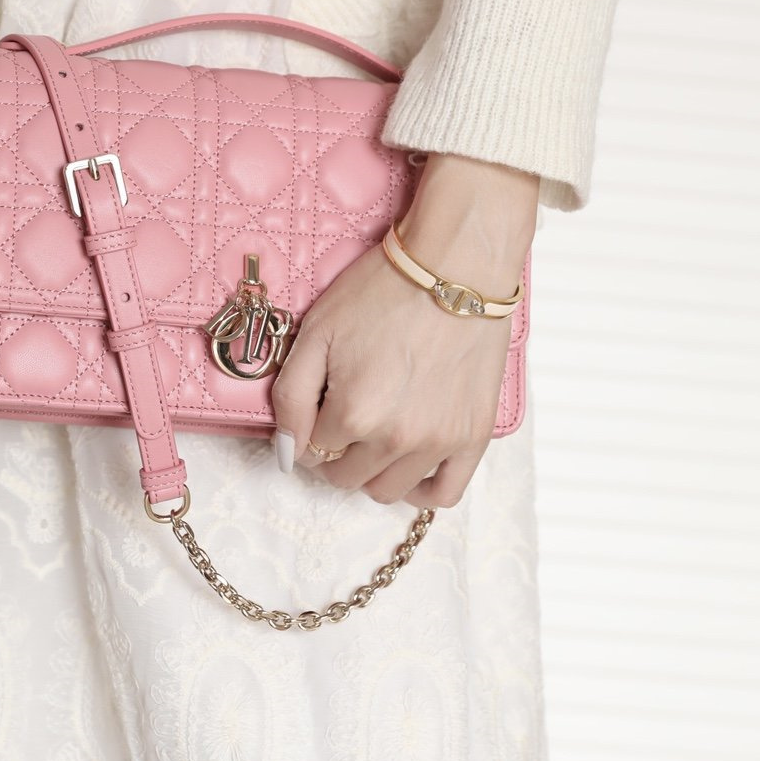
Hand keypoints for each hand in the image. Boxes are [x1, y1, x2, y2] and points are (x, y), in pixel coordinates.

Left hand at [270, 153, 538, 507]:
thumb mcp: (316, 333)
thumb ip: (291, 398)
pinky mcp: (473, 437)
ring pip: (386, 490)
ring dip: (370, 469)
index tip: (318, 403)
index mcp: (354, 414)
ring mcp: (439, 443)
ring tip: (373, 432)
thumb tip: (286, 452)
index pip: (311, 453)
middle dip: (334, 451)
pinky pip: (445, 494)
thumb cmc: (383, 291)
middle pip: (345, 477)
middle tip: (342, 412)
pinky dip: (420, 488)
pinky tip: (408, 464)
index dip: (307, 428)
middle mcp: (396, 439)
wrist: (456, 266)